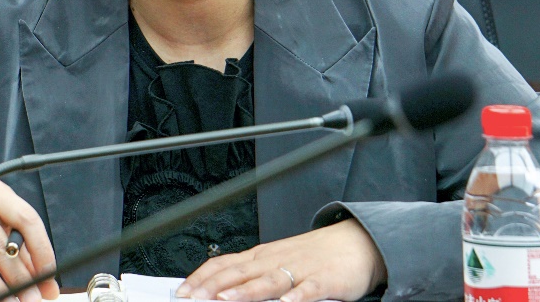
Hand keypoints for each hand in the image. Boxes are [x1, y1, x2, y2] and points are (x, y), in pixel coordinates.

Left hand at [176, 219, 386, 301]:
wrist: (356, 242)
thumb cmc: (314, 255)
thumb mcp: (278, 261)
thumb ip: (252, 275)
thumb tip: (219, 290)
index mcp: (262, 256)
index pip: (224, 263)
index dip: (202, 277)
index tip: (183, 291)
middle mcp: (276, 260)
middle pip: (240, 272)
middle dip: (214, 287)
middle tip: (193, 298)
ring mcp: (300, 270)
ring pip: (269, 281)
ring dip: (246, 291)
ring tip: (228, 300)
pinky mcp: (324, 281)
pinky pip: (307, 290)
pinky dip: (295, 298)